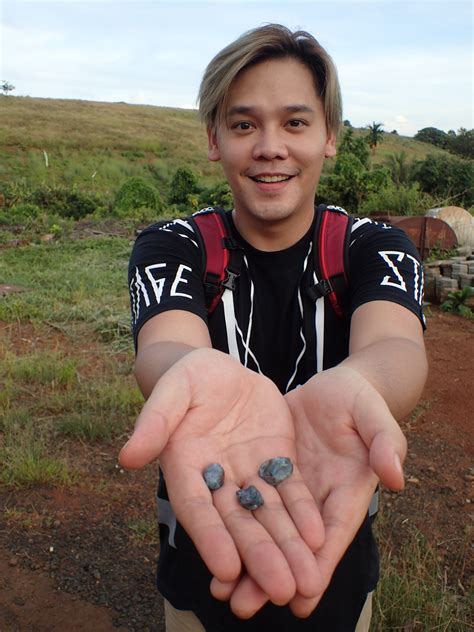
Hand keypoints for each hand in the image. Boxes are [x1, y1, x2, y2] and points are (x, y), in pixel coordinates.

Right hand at [119, 348, 324, 605]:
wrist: (220, 370)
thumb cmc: (188, 378)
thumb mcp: (172, 390)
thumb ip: (154, 421)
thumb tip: (127, 457)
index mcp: (185, 468)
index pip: (197, 509)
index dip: (210, 538)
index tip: (227, 569)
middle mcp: (217, 481)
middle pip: (238, 523)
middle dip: (260, 556)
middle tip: (280, 590)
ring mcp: (249, 473)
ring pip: (269, 514)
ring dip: (288, 546)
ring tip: (308, 580)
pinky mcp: (276, 461)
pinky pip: (290, 490)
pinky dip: (303, 513)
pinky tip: (318, 537)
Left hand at [211, 365, 405, 617]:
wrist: (331, 386)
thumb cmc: (359, 399)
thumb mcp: (373, 414)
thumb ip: (385, 441)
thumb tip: (396, 478)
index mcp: (347, 491)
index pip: (333, 533)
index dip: (318, 563)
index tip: (301, 597)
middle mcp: (316, 499)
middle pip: (293, 543)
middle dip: (270, 575)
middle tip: (242, 605)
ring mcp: (288, 487)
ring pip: (266, 529)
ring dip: (245, 559)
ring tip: (219, 591)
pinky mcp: (265, 471)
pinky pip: (248, 501)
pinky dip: (232, 524)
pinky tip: (212, 543)